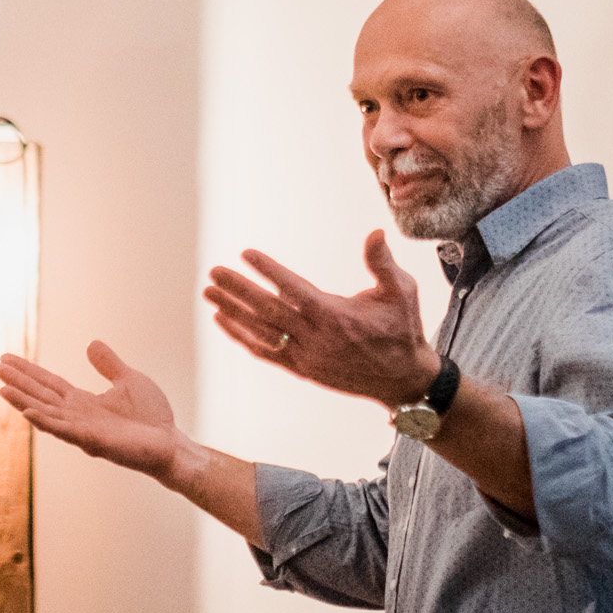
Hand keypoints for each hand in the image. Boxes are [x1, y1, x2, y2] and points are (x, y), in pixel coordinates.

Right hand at [0, 341, 187, 475]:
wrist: (170, 443)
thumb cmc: (152, 418)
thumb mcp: (128, 380)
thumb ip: (108, 365)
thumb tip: (91, 344)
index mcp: (83, 402)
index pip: (49, 384)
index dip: (27, 371)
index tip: (6, 358)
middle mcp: (77, 416)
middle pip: (40, 395)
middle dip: (18, 382)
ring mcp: (83, 430)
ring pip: (46, 413)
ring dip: (23, 401)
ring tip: (2, 388)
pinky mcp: (94, 442)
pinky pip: (64, 431)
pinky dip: (45, 421)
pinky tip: (28, 412)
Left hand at [204, 234, 433, 406]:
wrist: (402, 379)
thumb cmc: (402, 329)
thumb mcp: (402, 292)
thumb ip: (383, 263)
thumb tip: (375, 233)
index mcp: (336, 315)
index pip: (293, 289)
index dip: (268, 271)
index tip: (246, 253)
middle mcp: (316, 337)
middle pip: (268, 311)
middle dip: (238, 289)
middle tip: (214, 271)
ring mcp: (306, 356)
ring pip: (261, 332)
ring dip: (233, 311)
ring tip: (209, 291)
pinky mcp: (302, 369)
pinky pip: (264, 352)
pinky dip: (241, 337)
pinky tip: (223, 319)